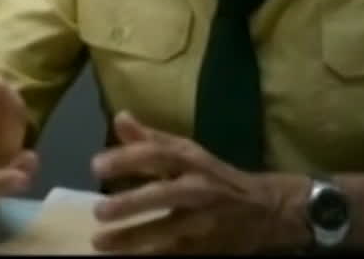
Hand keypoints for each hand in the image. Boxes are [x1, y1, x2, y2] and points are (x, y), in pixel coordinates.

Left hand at [89, 111, 308, 253]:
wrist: (267, 209)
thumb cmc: (215, 176)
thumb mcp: (187, 152)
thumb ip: (151, 139)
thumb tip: (119, 118)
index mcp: (192, 160)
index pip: (159, 154)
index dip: (128, 158)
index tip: (96, 166)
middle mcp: (199, 188)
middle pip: (164, 194)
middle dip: (131, 203)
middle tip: (98, 211)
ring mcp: (205, 221)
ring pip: (168, 231)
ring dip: (133, 239)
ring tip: (100, 243)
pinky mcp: (208, 248)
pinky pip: (176, 255)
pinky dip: (153, 256)